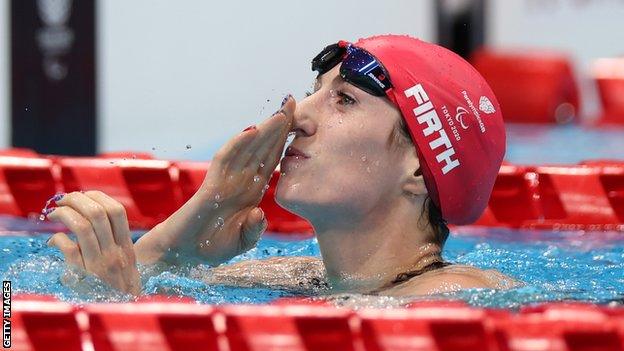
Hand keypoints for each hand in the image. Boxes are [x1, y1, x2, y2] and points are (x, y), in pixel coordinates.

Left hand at [46, 191, 140, 295]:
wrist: (120, 315)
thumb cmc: (120, 289)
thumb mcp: (128, 265)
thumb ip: (116, 244)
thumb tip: (92, 221)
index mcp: (126, 247)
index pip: (117, 212)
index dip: (98, 197)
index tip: (85, 195)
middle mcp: (114, 253)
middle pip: (97, 213)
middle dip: (77, 199)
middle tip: (65, 199)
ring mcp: (98, 264)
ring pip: (82, 226)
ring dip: (64, 213)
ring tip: (55, 213)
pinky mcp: (81, 275)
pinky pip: (67, 247)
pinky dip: (56, 238)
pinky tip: (53, 241)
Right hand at [134, 96, 294, 265]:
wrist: (186, 255)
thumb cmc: (213, 246)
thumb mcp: (243, 241)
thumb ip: (254, 229)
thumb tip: (259, 212)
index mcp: (252, 191)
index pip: (270, 160)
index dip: (284, 141)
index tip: (300, 123)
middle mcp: (241, 180)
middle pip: (262, 147)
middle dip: (278, 125)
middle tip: (293, 101)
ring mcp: (226, 180)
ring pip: (247, 148)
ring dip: (263, 129)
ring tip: (280, 111)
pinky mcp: (211, 185)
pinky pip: (226, 159)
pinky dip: (238, 144)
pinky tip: (252, 130)